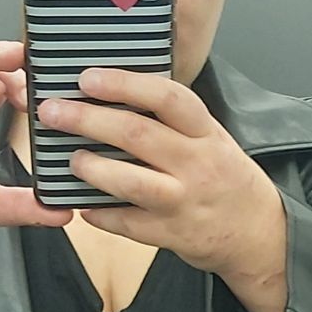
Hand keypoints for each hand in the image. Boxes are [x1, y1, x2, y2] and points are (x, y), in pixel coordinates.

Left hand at [37, 68, 285, 278]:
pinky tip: (83, 206)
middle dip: (88, 119)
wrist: (258, 234)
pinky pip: (128, 224)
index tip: (88, 77)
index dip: (125, 84)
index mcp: (206, 133)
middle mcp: (196, 164)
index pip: (167, 97)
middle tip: (54, 112)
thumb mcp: (213, 140)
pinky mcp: (172, 234)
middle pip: (137, 134)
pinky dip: (100, 215)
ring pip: (131, 182)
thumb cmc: (227, 179)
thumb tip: (118, 94)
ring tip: (71, 159)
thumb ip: (174, 120)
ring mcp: (183, 201)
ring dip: (93, 168)